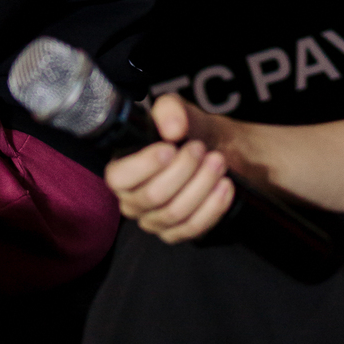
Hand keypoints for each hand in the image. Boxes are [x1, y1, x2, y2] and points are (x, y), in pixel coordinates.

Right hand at [105, 94, 240, 243]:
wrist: (209, 151)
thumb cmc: (182, 132)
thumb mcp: (173, 110)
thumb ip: (169, 110)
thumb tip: (172, 129)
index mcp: (120, 170)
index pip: (119, 178)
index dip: (144, 165)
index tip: (169, 149)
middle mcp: (131, 200)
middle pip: (154, 196)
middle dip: (183, 170)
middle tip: (200, 148)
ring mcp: (153, 221)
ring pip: (176, 212)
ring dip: (202, 185)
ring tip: (217, 162)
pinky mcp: (176, 234)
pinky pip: (193, 227)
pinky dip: (213, 206)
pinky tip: (224, 185)